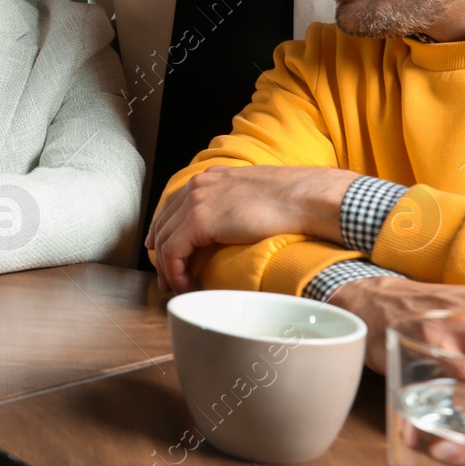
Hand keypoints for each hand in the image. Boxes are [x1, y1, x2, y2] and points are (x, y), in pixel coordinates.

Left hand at [146, 165, 356, 293]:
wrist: (304, 198)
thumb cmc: (292, 200)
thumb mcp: (254, 195)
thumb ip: (235, 203)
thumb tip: (234, 223)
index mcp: (210, 177)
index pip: (173, 206)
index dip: (164, 231)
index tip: (162, 251)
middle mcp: (197, 186)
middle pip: (163, 224)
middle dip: (160, 254)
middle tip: (166, 278)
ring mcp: (195, 201)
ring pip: (164, 241)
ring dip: (168, 269)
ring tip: (177, 288)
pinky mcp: (199, 221)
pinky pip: (173, 252)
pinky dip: (175, 273)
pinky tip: (187, 286)